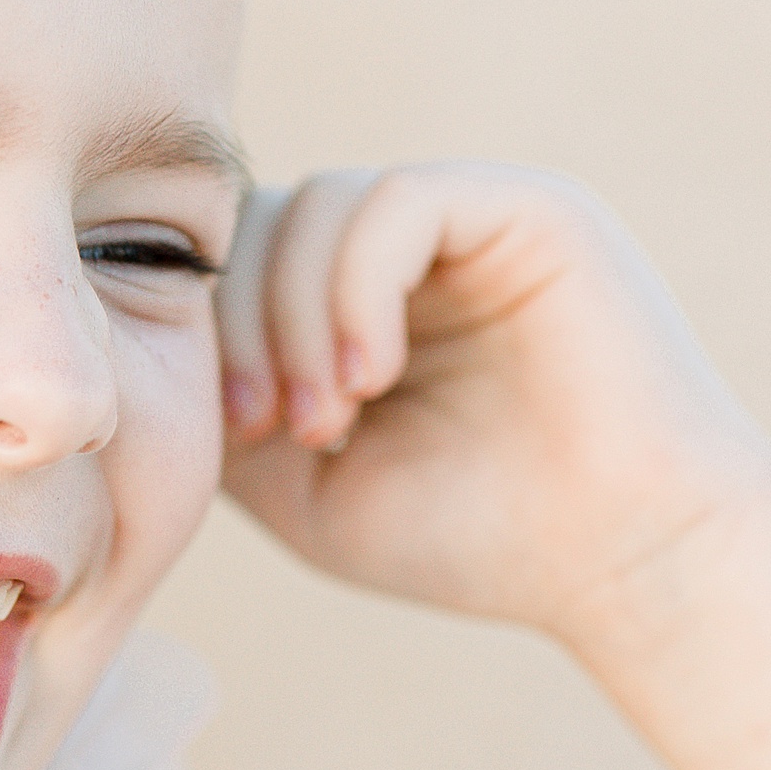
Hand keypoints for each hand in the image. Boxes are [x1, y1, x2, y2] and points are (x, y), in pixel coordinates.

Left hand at [215, 163, 770, 642]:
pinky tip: (370, 378)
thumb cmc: (472, 537)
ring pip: (319, 203)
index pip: (241, 257)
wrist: (627, 566)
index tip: (232, 437)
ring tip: (327, 420)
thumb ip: (226, 402)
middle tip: (265, 428)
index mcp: (365, 294)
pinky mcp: (531, 208)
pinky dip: (354, 292)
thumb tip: (143, 343)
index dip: (212, 333)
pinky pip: (396, 202)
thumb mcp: (303, 481)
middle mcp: (418, 242)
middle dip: (241, 324)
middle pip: (267, 217)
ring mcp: (476, 214)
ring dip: (293, 318)